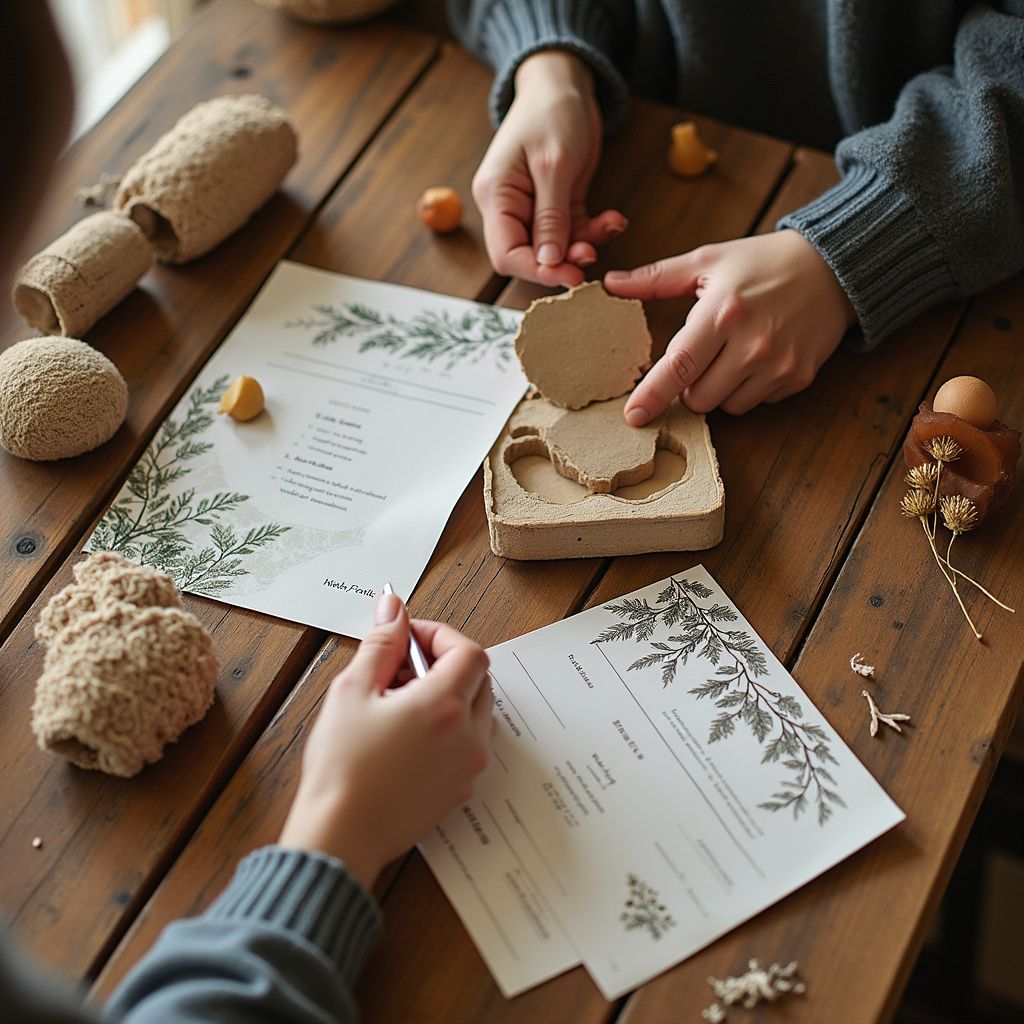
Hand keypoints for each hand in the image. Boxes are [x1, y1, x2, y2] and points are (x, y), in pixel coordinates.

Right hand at [278, 594, 492, 889]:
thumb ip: (381, 643)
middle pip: (478, 679)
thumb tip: (394, 608)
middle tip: (399, 670)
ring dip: (448, 696)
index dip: (440, 636)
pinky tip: (405, 736)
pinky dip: (447, 728)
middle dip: (443, 664)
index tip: (408, 638)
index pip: (469, 651)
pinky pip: (468, 743)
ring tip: (398, 704)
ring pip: (476, 711)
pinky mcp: (461, 790)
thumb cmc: (342, 767)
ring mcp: (469, 766)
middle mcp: (468, 735)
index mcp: (444, 705)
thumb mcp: (352, 691)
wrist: (341, 835)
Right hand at [472, 50, 626, 286]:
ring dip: (584, 246)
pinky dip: (594, 231)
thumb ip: (551, 216)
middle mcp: (510, 207)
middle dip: (562, 261)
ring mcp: (534, 207)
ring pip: (556, 247)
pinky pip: (574, 231)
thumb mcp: (554, 163)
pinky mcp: (558, 204)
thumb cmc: (551, 112)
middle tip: (591, 259)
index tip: (569, 275)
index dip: (537, 270)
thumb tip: (548, 260)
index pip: (506, 253)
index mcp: (496, 196)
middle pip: (530, 256)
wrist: (564, 83)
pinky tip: (613, 219)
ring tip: (609, 228)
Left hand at [604, 230, 856, 419]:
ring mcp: (778, 365)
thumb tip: (611, 283)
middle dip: (690, 385)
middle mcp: (752, 344)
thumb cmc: (763, 263)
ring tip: (733, 353)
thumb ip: (657, 277)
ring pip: (727, 407)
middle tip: (704, 354)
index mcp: (723, 312)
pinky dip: (750, 389)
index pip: (680, 365)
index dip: (653, 394)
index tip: (633, 416)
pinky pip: (757, 403)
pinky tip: (760, 358)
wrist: (834, 267)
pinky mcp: (799, 378)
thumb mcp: (709, 260)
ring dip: (719, 389)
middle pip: (698, 397)